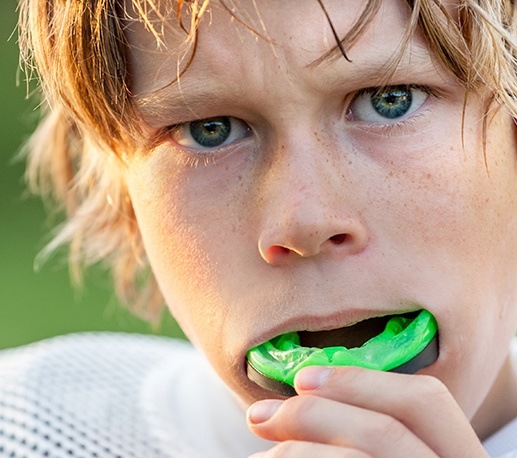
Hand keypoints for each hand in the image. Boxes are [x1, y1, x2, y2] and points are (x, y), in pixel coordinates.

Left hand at [246, 366, 487, 456]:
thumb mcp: (388, 457)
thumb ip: (364, 437)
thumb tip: (304, 397)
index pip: (426, 402)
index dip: (361, 381)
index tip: (303, 379)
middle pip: (385, 430)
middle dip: (312, 413)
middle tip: (258, 416)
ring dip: (296, 451)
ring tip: (261, 457)